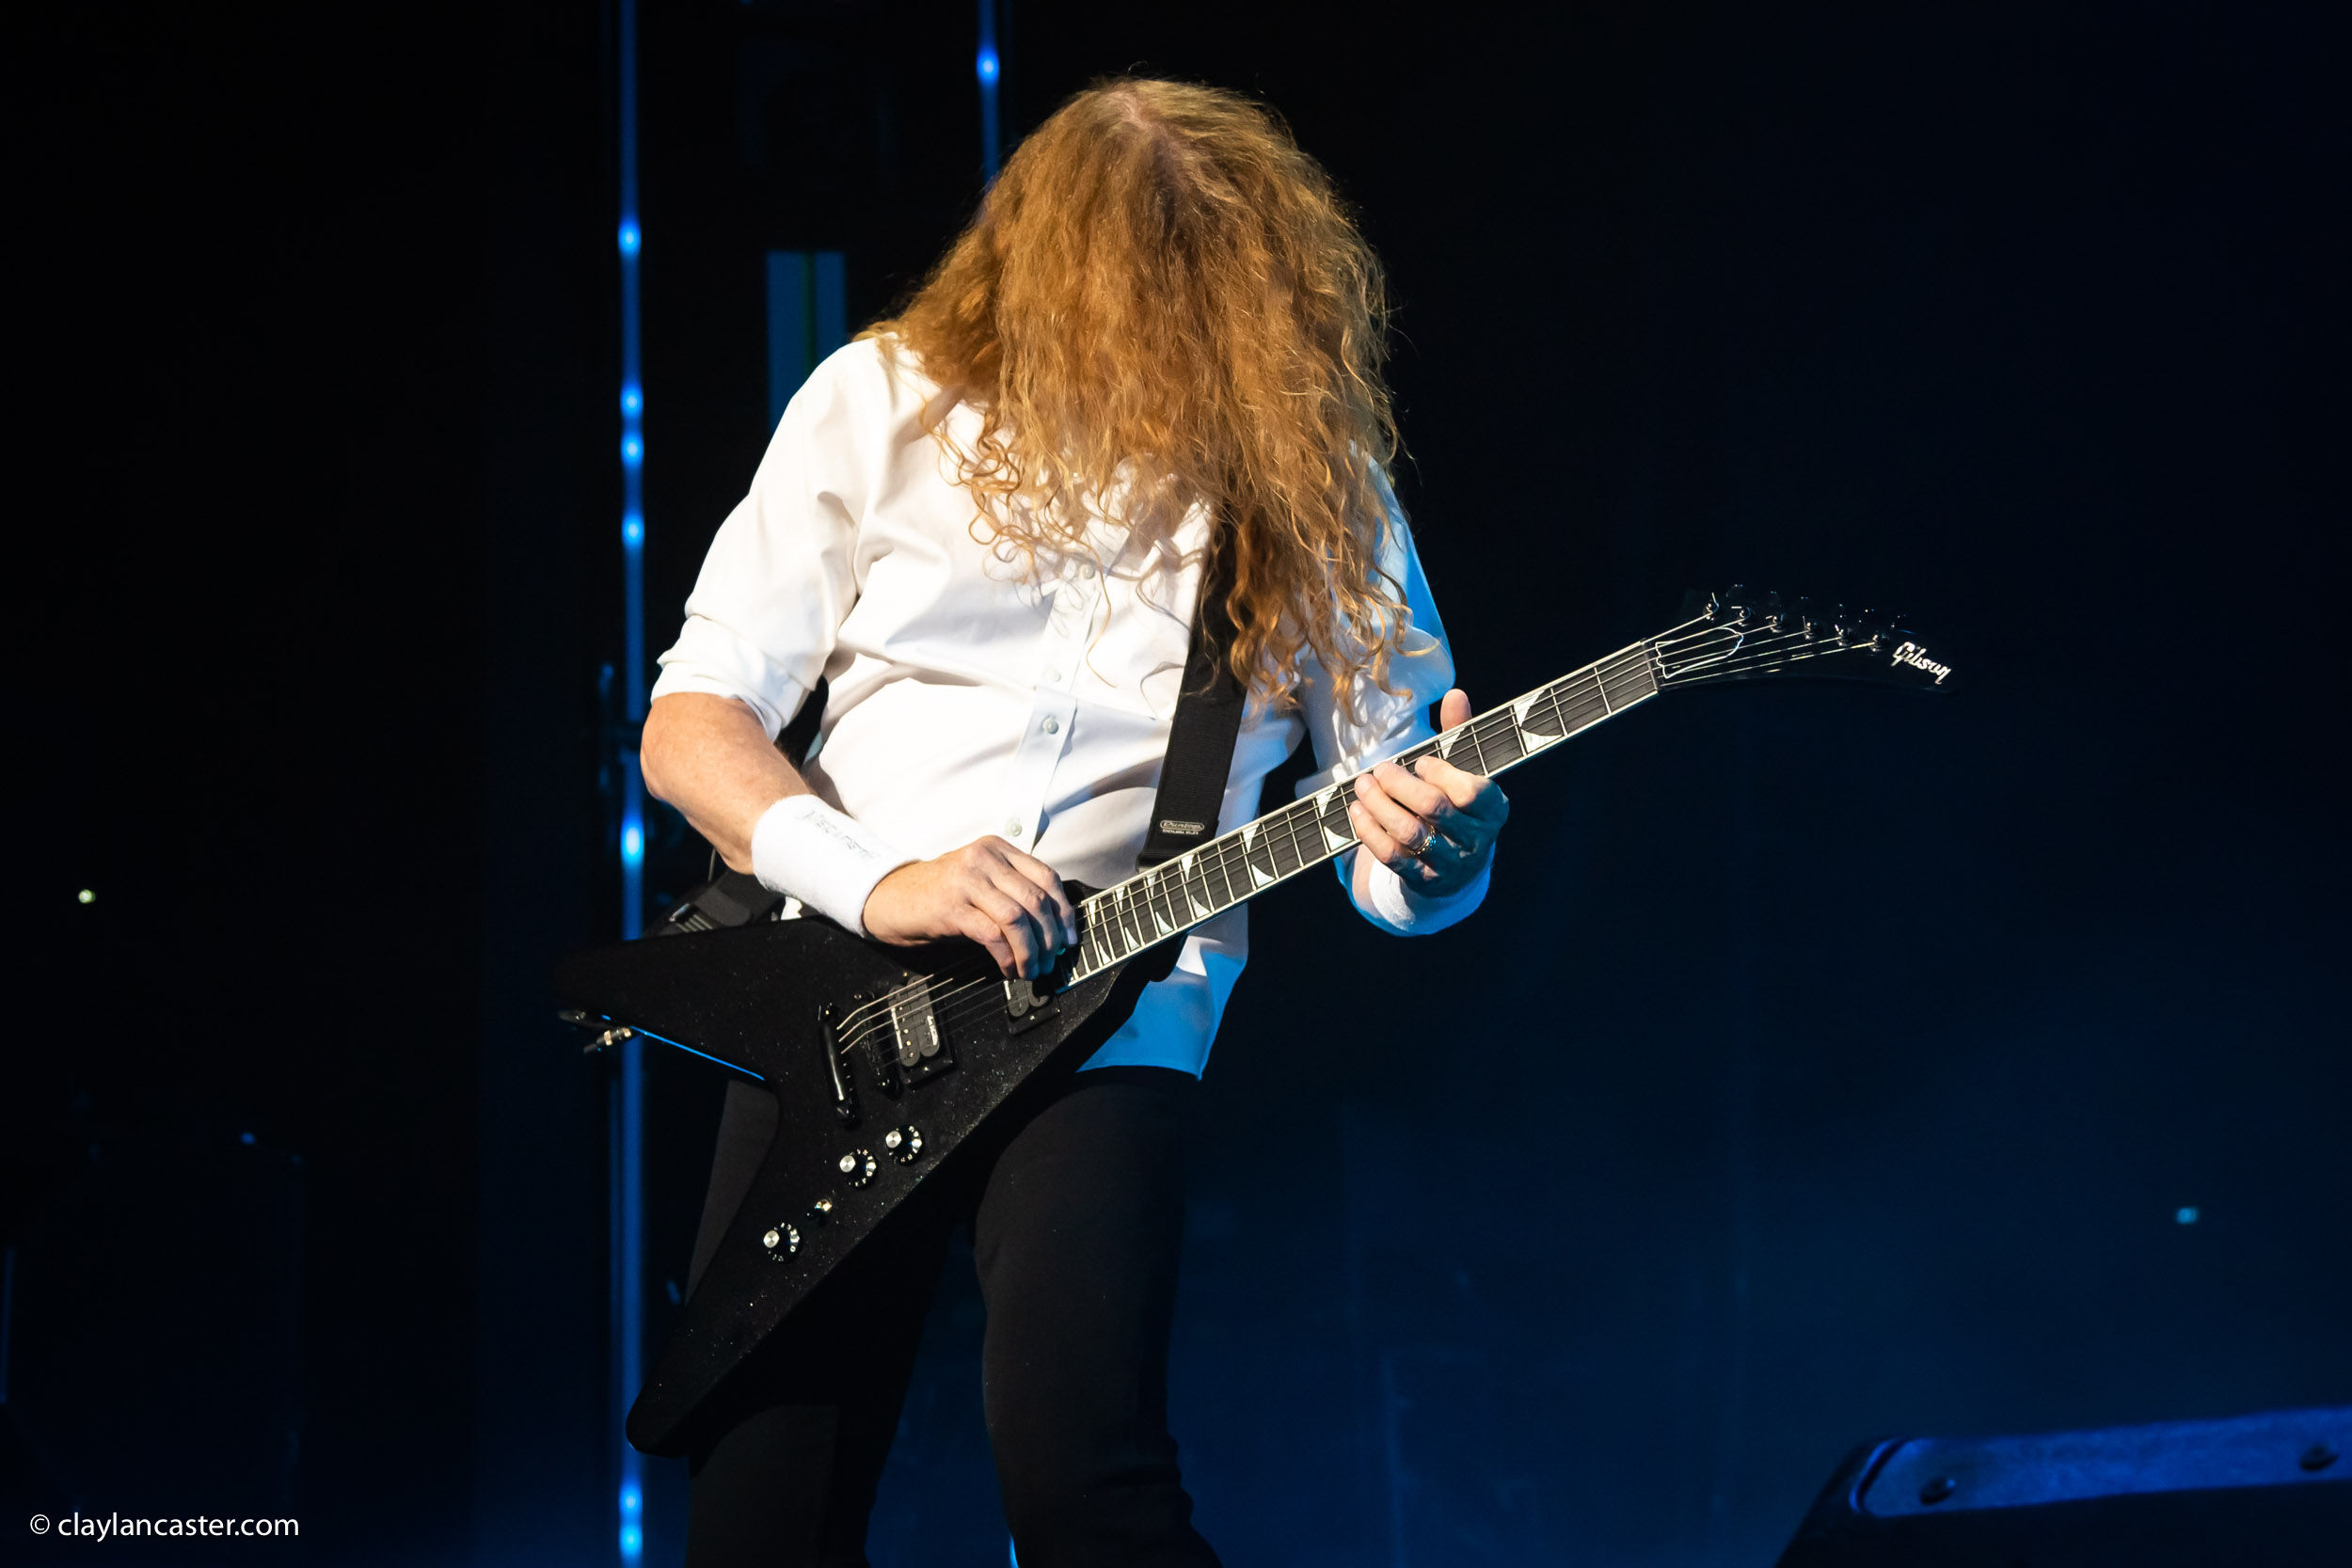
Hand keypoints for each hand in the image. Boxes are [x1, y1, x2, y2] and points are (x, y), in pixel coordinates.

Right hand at [861, 837, 1078, 978]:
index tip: (1068, 939)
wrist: (890, 897)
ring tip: (1032, 969)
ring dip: (1031, 951)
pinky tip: (1009, 969)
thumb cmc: (939, 895)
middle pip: (1036, 900)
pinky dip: (1008, 957)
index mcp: (998, 848)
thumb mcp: (980, 882)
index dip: (1064, 912)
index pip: (1046, 877)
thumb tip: (1053, 931)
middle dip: (1050, 938)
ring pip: (1017, 918)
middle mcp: (984, 858)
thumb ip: (1012, 893)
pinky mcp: (951, 906)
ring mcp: (967, 880)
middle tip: (1050, 961)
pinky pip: (993, 935)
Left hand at [1348, 688, 1509, 898]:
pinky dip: (1370, 833)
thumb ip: (1459, 733)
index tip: (1420, 761)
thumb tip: (1456, 693)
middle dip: (1399, 785)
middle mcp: (1477, 840)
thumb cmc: (1459, 805)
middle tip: (1378, 770)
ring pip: (1411, 833)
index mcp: (1493, 809)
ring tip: (1361, 786)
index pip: (1471, 791)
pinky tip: (1357, 813)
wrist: (1458, 868)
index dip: (1441, 773)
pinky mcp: (1424, 881)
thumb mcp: (1465, 770)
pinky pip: (1393, 857)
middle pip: (1435, 809)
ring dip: (1379, 807)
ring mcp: (1451, 864)